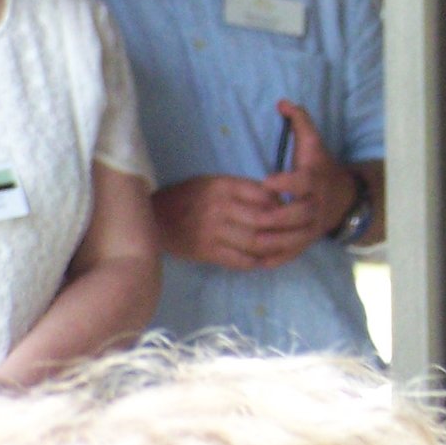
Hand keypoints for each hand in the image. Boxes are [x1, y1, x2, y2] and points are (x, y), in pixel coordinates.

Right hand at [153, 173, 306, 270]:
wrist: (152, 218)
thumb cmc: (188, 197)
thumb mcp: (213, 183)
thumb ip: (242, 190)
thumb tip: (276, 201)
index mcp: (223, 186)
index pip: (265, 195)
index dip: (282, 205)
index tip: (289, 211)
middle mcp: (219, 207)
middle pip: (264, 220)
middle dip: (283, 227)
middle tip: (292, 232)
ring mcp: (212, 231)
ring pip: (254, 241)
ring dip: (273, 247)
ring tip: (282, 247)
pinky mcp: (205, 251)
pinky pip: (239, 260)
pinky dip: (255, 262)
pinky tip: (262, 260)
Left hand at [255, 101, 356, 263]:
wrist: (343, 197)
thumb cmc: (319, 167)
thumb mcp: (312, 143)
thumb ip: (299, 122)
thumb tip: (282, 102)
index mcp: (314, 181)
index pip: (303, 182)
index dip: (286, 183)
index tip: (267, 181)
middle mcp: (315, 206)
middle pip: (297, 215)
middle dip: (275, 217)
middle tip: (253, 216)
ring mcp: (311, 227)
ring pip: (293, 239)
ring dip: (271, 241)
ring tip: (247, 239)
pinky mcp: (305, 242)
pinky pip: (291, 254)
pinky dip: (274, 259)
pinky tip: (253, 260)